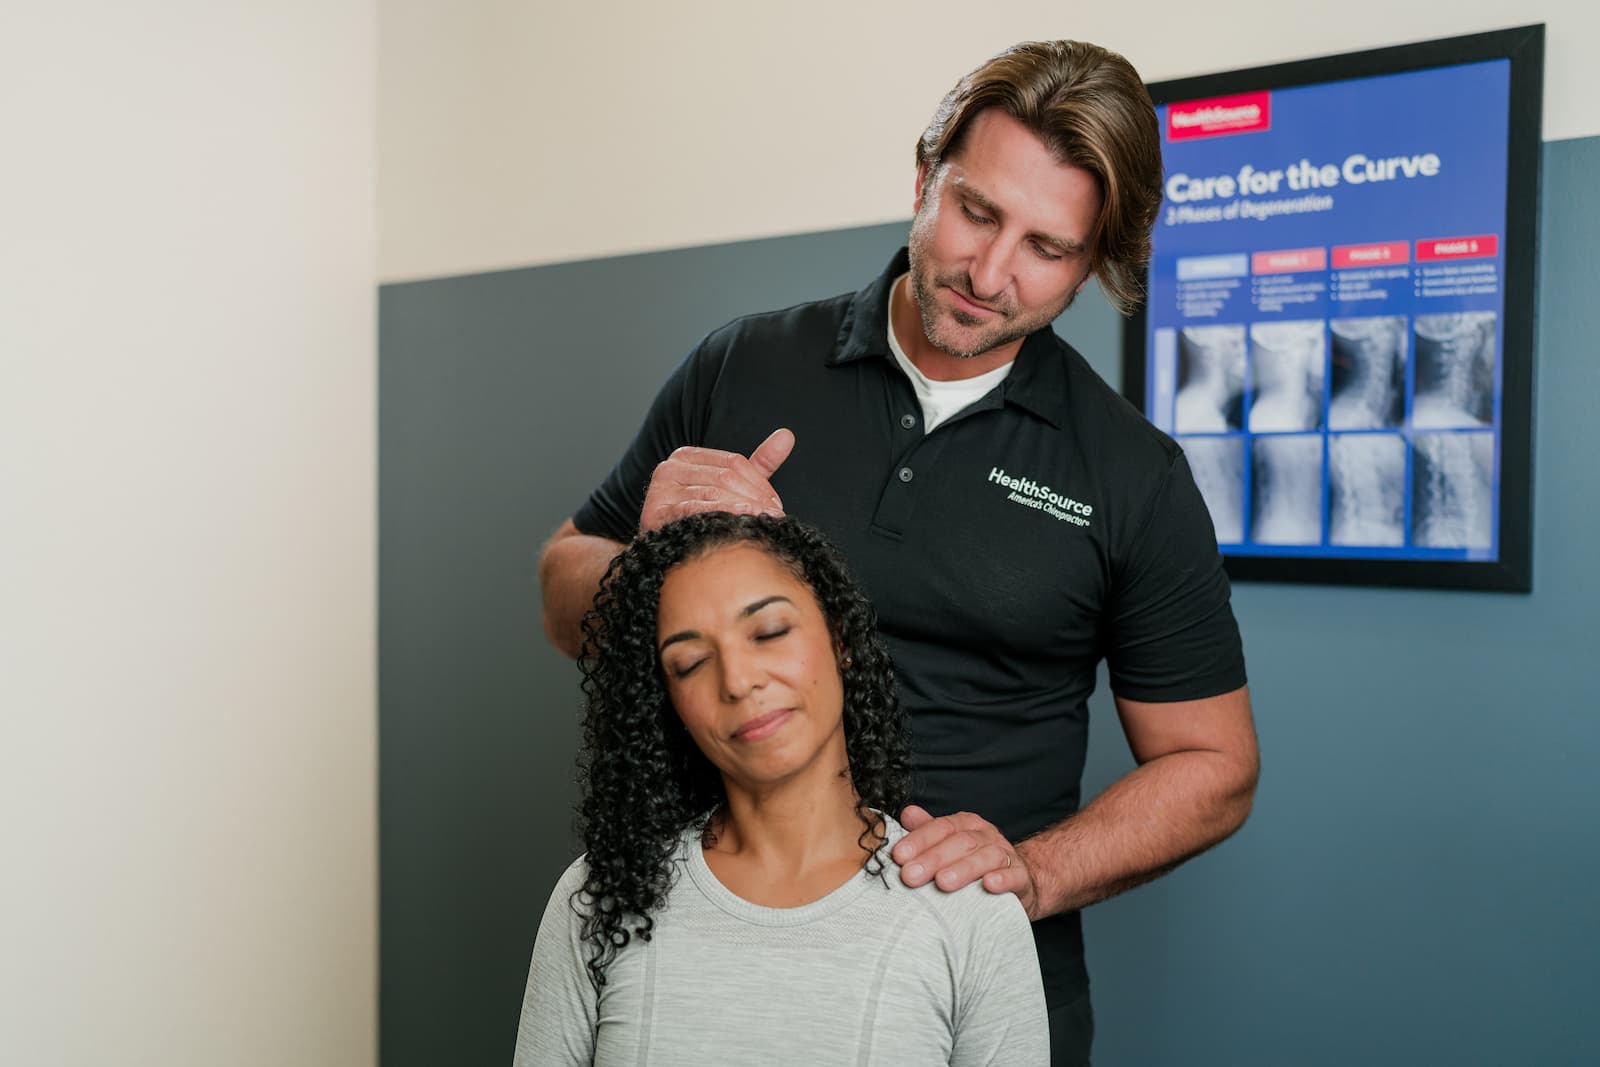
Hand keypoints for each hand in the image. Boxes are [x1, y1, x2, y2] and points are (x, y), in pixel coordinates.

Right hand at [639, 429, 795, 533]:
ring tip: (765, 522)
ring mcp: (660, 489)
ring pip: (714, 493)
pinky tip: (740, 525)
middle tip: (776, 517)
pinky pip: (696, 510)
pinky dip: (722, 516)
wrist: (665, 552)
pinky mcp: (655, 511)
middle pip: (725, 477)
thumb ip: (758, 464)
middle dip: (755, 498)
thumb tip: (787, 436)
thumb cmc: (701, 520)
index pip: (734, 462)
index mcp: (687, 456)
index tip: (777, 505)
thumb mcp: (730, 489)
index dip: (760, 484)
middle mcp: (670, 467)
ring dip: (744, 508)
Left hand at [893, 805, 1037, 918]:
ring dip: (963, 869)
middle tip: (910, 876)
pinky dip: (1002, 879)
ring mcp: (1006, 855)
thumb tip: (907, 814)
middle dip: (933, 858)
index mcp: (965, 825)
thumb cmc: (974, 862)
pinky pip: (1014, 875)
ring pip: (986, 857)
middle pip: (960, 842)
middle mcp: (986, 835)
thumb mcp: (949, 845)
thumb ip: (927, 831)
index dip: (918, 840)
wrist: (1019, 880)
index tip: (898, 856)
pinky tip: (988, 885)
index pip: (940, 827)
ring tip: (942, 883)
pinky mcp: (1021, 877)